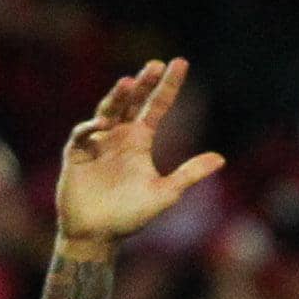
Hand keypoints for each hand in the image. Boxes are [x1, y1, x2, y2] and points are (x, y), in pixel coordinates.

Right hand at [53, 58, 224, 252]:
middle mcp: (119, 136)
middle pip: (132, 101)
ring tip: (129, 83)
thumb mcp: (165, 193)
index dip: (168, 86)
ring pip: (107, 110)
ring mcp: (97, 143)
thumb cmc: (129, 216)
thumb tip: (222, 159)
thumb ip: (190, 174)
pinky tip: (101, 126)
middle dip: (143, 83)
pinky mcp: (76, 154)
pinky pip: (82, 135)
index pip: (156, 106)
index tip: (180, 63)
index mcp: (139, 141)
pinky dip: (90, 128)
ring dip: (117, 97)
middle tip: (155, 65)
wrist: (97, 235)